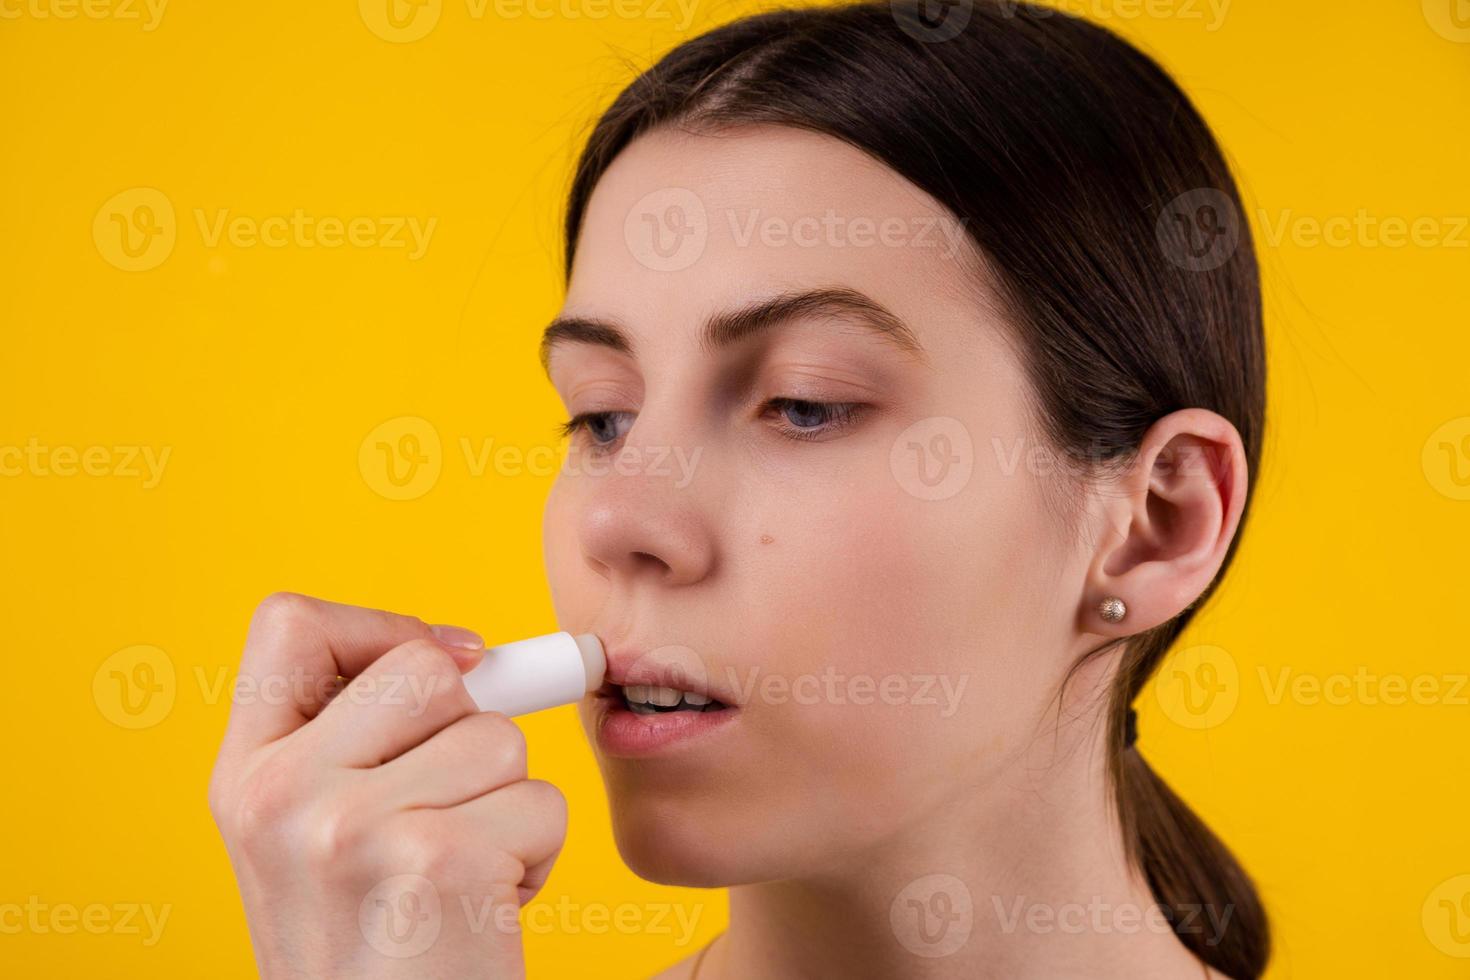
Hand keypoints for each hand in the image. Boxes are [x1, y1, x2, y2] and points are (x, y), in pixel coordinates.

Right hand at [208, 593, 566, 978]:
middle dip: (470, 726)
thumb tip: (476, 653)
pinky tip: (487, 910)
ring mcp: (349, 827)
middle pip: (424, 666)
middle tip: (452, 806)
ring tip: (461, 876)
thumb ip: (362, 740)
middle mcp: (278, 796)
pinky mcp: (434, 859)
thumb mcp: (321, 838)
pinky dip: (539, 856)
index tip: (437, 667)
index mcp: (243, 778)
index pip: (287, 622)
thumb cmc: (376, 949)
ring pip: (499, 738)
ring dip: (508, 804)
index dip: (376, 626)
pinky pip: (541, 802)